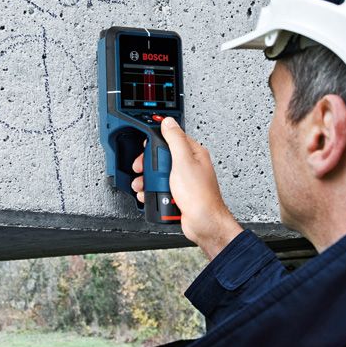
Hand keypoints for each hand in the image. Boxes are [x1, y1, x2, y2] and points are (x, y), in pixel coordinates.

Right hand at [131, 117, 242, 258]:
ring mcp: (182, 181)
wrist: (203, 223)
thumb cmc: (200, 195)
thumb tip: (168, 122)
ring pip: (158, 174)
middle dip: (148, 165)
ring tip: (142, 186)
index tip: (145, 147)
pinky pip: (160, 189)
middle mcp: (189, 166)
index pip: (171, 139)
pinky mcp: (177, 194)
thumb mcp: (183, 162)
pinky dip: (151, 192)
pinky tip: (149, 195)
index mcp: (193, 153)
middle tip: (141, 169)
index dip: (156, 142)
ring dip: (147, 180)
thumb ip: (175, 139)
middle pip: (161, 158)